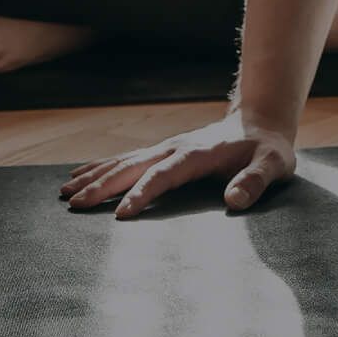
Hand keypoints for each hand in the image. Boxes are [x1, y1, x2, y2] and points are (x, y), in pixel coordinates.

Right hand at [59, 114, 297, 218]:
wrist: (260, 122)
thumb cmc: (267, 150)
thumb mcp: (273, 165)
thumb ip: (255, 182)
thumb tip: (234, 201)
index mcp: (197, 154)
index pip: (164, 175)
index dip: (143, 193)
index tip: (120, 214)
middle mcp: (175, 148)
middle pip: (132, 166)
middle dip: (103, 185)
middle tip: (73, 205)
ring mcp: (166, 147)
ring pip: (123, 161)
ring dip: (94, 176)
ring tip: (64, 192)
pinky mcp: (163, 151)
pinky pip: (126, 159)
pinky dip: (101, 167)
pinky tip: (80, 175)